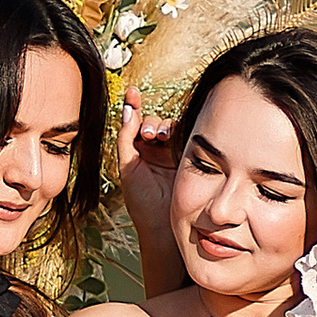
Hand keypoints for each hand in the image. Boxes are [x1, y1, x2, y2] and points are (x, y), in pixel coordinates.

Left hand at [114, 90, 177, 250]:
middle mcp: (156, 151)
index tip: (132, 91)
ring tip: (161, 138)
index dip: (134, 106)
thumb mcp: (127, 167)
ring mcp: (174, 154)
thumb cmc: (142, 201)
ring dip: (165, 126)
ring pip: (171, 127)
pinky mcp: (191, 158)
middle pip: (155, 123)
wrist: (165, 225)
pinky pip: (187, 137)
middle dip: (151, 123)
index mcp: (138, 153)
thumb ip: (126, 138)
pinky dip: (181, 132)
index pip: (136, 124)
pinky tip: (175, 137)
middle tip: (149, 135)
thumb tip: (127, 110)